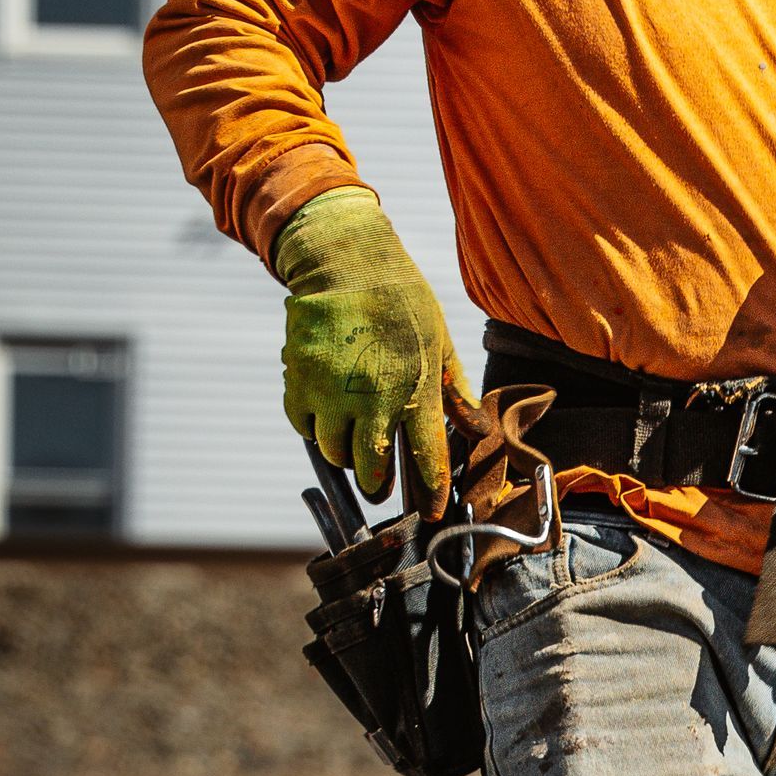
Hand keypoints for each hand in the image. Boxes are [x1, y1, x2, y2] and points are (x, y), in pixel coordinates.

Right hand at [272, 188, 464, 512]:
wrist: (344, 262)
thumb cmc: (399, 299)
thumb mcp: (438, 339)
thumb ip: (454, 389)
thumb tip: (476, 428)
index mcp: (415, 386)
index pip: (426, 455)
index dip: (430, 491)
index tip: (431, 513)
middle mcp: (373, 396)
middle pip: (373, 468)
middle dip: (379, 482)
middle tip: (381, 482)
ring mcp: (332, 393)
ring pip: (336, 455)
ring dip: (347, 454)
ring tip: (355, 436)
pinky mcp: (299, 384)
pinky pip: (306, 429)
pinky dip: (316, 429)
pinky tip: (327, 411)